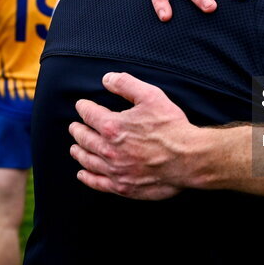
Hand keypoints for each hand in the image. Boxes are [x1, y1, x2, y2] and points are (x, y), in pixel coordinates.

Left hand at [68, 72, 207, 199]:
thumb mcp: (151, 96)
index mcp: (112, 126)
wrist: (188, 159)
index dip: (83, 107)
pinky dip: (87, 177)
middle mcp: (108, 150)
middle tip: (75, 127)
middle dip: (77, 130)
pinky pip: (97, 182)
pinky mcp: (122, 186)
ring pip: (87, 160)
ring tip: (75, 148)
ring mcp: (114, 170)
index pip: (88, 114)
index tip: (82, 106)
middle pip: (84, 138)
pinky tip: (82, 173)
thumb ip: (126, 84)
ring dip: (78, 152)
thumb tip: (107, 78)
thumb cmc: (172, 127)